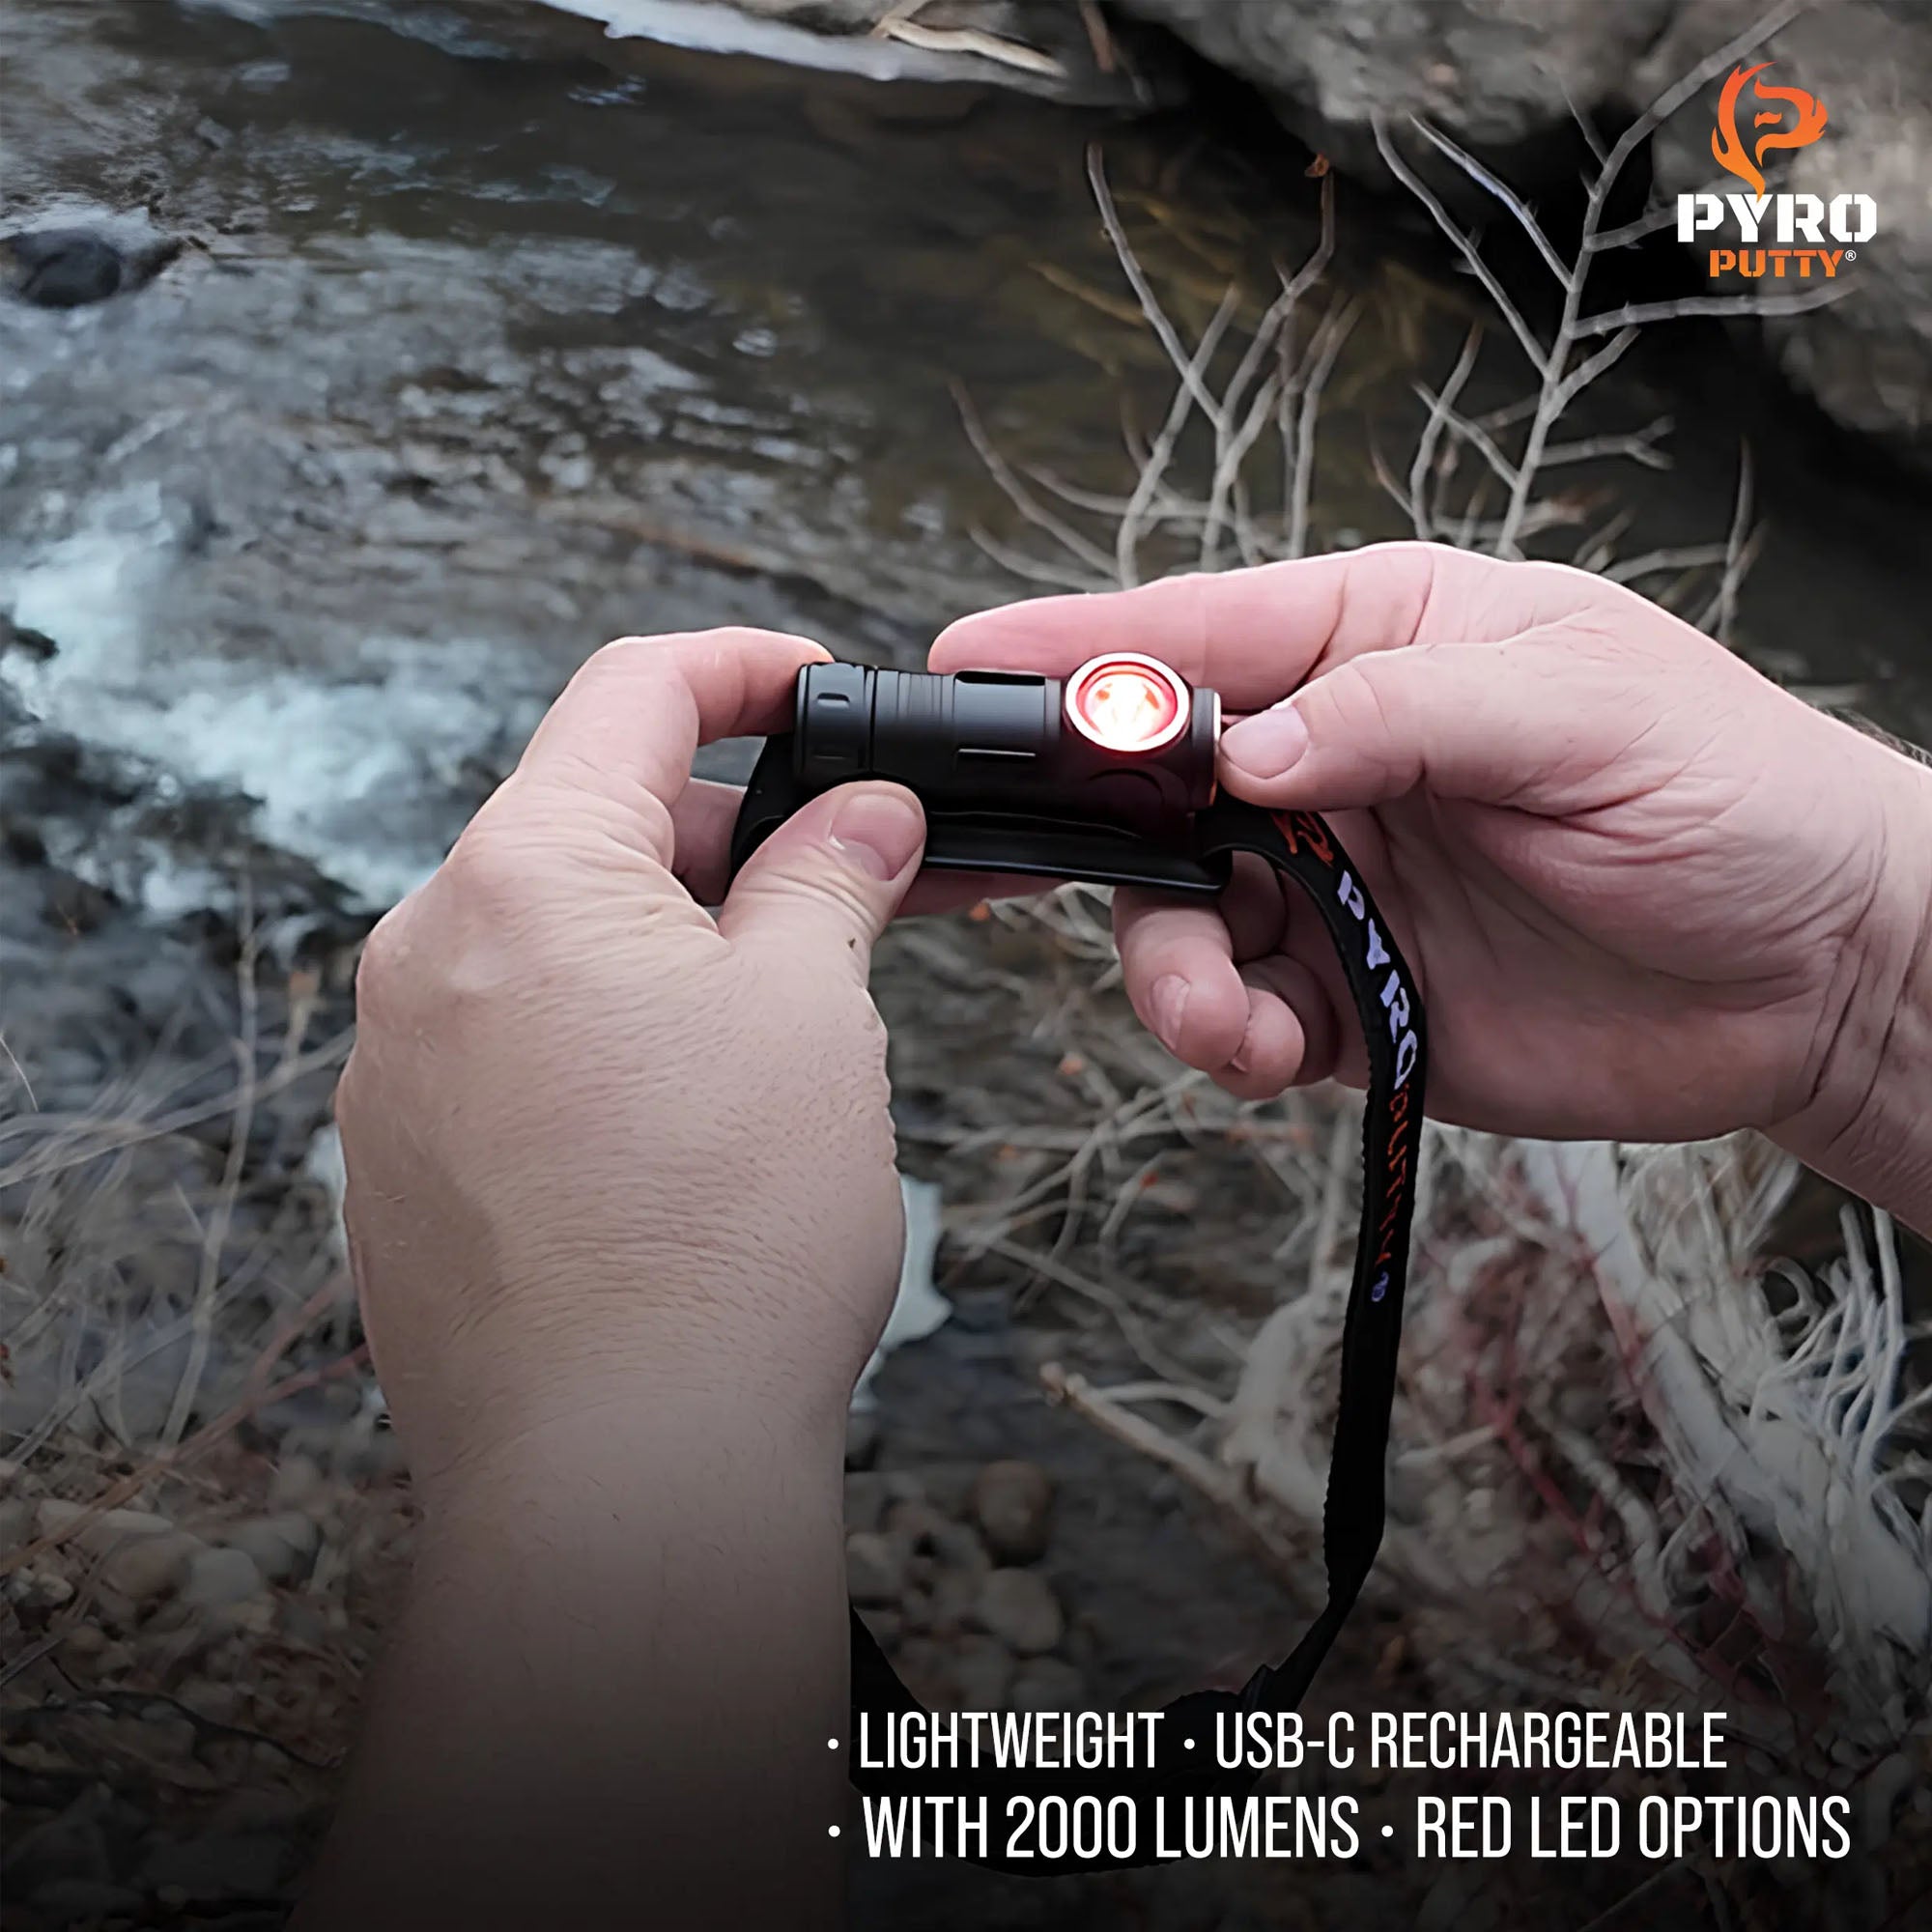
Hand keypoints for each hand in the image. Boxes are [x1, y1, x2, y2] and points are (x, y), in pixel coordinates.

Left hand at [311, 628, 926, 1930]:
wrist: (621, 1477)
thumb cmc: (720, 1245)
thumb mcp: (809, 1013)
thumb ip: (831, 877)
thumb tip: (862, 813)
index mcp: (519, 877)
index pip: (632, 695)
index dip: (745, 668)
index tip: (820, 684)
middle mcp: (428, 956)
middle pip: (594, 825)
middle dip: (735, 835)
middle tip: (857, 886)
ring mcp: (403, 1070)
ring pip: (560, 944)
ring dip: (680, 944)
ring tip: (792, 1023)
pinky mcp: (409, 1168)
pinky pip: (521, 1046)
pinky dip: (616, 1034)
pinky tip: (700, 1120)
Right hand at [932, 545, 1931, 1193]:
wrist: (1814, 975)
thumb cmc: (1727, 794)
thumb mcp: (1578, 710)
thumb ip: (1400, 716)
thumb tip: (1245, 753)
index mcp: (1375, 644)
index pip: (1196, 636)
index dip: (1076, 652)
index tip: (968, 666)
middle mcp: (1330, 760)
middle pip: (1149, 785)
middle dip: (1084, 833)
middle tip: (1019, 875)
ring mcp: (1331, 884)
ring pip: (1173, 916)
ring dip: (1165, 966)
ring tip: (1221, 1014)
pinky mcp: (1350, 998)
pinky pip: (1239, 1015)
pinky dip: (1224, 1037)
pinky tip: (1268, 1051)